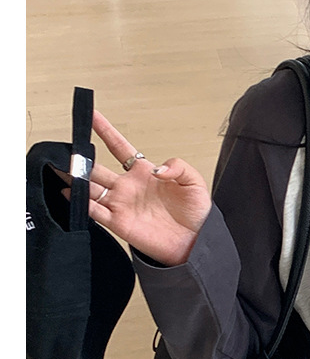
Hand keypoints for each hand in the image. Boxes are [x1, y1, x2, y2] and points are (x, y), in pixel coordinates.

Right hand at [71, 110, 212, 266]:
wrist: (195, 242)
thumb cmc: (196, 213)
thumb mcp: (194, 181)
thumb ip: (178, 167)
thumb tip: (158, 169)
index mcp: (144, 172)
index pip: (119, 146)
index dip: (105, 131)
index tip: (91, 116)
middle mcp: (128, 186)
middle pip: (97, 168)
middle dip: (81, 159)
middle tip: (69, 150)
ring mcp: (121, 204)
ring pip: (90, 188)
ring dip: (77, 180)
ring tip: (64, 170)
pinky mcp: (119, 223)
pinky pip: (94, 211)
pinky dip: (81, 204)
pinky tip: (71, 195)